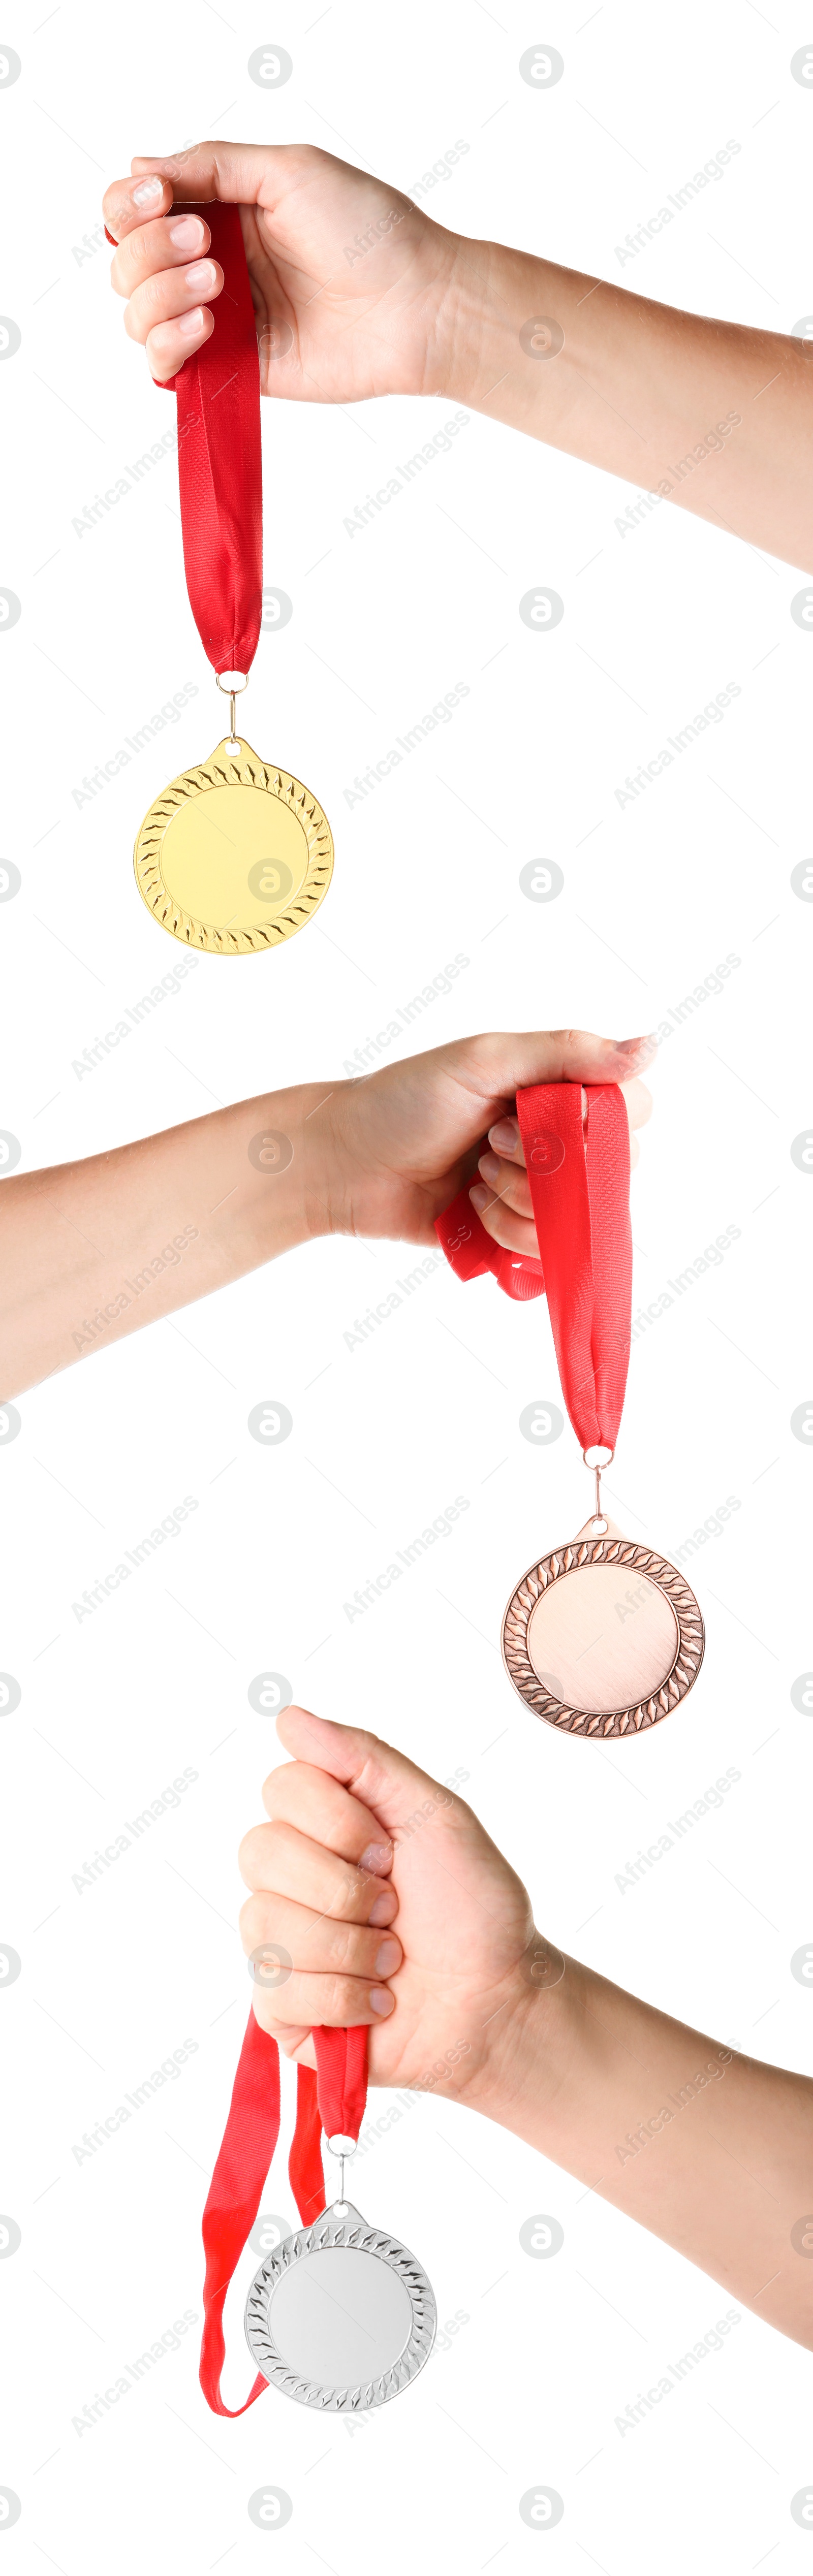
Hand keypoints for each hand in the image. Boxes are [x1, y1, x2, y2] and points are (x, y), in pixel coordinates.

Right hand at [102, 140, 459, 397]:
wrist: (416, 306)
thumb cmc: (369, 231)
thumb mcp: (289, 169)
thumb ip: (211, 164)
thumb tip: (139, 167)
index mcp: (222, 210)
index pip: (135, 208)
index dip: (128, 205)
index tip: (160, 199)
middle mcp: (212, 263)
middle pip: (127, 262)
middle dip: (151, 250)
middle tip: (206, 247)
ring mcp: (220, 320)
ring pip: (137, 314)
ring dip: (160, 293)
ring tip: (218, 287)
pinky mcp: (233, 368)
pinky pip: (165, 366)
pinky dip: (169, 343)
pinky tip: (209, 324)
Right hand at [238, 1705, 554, 2108]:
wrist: (497, 2002)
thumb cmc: (474, 1909)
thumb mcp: (434, 1815)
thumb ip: (364, 1760)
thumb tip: (288, 1716)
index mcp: (324, 1825)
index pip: (281, 1787)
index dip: (339, 1822)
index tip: (391, 1851)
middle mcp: (292, 1878)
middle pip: (258, 1851)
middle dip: (345, 1888)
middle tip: (394, 1907)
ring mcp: (280, 1943)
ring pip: (265, 1923)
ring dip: (351, 1949)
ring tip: (393, 1962)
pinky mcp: (280, 2009)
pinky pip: (276, 1990)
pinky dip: (344, 1998)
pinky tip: (376, 2003)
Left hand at [317, 1026, 654, 1253]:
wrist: (343, 1166)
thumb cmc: (402, 1102)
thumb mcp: (484, 1060)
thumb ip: (566, 1052)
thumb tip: (651, 1045)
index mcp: (557, 1088)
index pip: (631, 1110)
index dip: (602, 1125)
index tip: (542, 1117)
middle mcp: (558, 1139)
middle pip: (612, 1172)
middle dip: (548, 1167)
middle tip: (490, 1144)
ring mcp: (538, 1191)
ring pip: (578, 1219)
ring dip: (519, 1201)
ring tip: (473, 1177)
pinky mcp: (514, 1233)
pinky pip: (546, 1252)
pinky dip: (506, 1234)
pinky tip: (468, 1208)